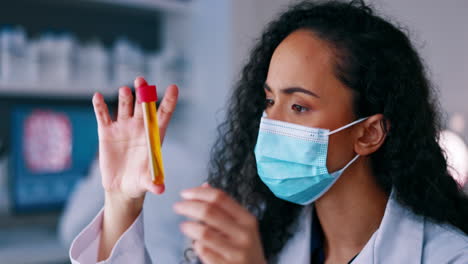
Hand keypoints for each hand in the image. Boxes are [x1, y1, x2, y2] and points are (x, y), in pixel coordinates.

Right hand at [92, 77, 177, 200]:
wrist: (121, 186)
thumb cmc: (139, 182)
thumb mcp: (146, 182)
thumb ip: (153, 183)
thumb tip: (160, 189)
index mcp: (153, 136)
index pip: (163, 114)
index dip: (169, 101)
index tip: (173, 87)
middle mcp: (140, 128)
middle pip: (143, 106)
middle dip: (143, 93)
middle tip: (142, 81)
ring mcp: (123, 127)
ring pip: (124, 107)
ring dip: (124, 97)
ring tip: (125, 90)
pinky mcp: (107, 132)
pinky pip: (103, 116)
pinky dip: (99, 106)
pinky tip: (97, 96)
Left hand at [174, 184, 266, 263]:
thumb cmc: (246, 248)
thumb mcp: (241, 226)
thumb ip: (224, 207)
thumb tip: (204, 186)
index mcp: (247, 219)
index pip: (220, 198)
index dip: (199, 193)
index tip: (185, 193)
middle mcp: (243, 234)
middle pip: (209, 212)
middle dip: (188, 206)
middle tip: (178, 206)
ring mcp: (235, 252)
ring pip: (203, 232)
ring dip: (189, 226)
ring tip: (184, 226)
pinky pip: (203, 251)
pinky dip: (196, 245)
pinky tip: (197, 243)